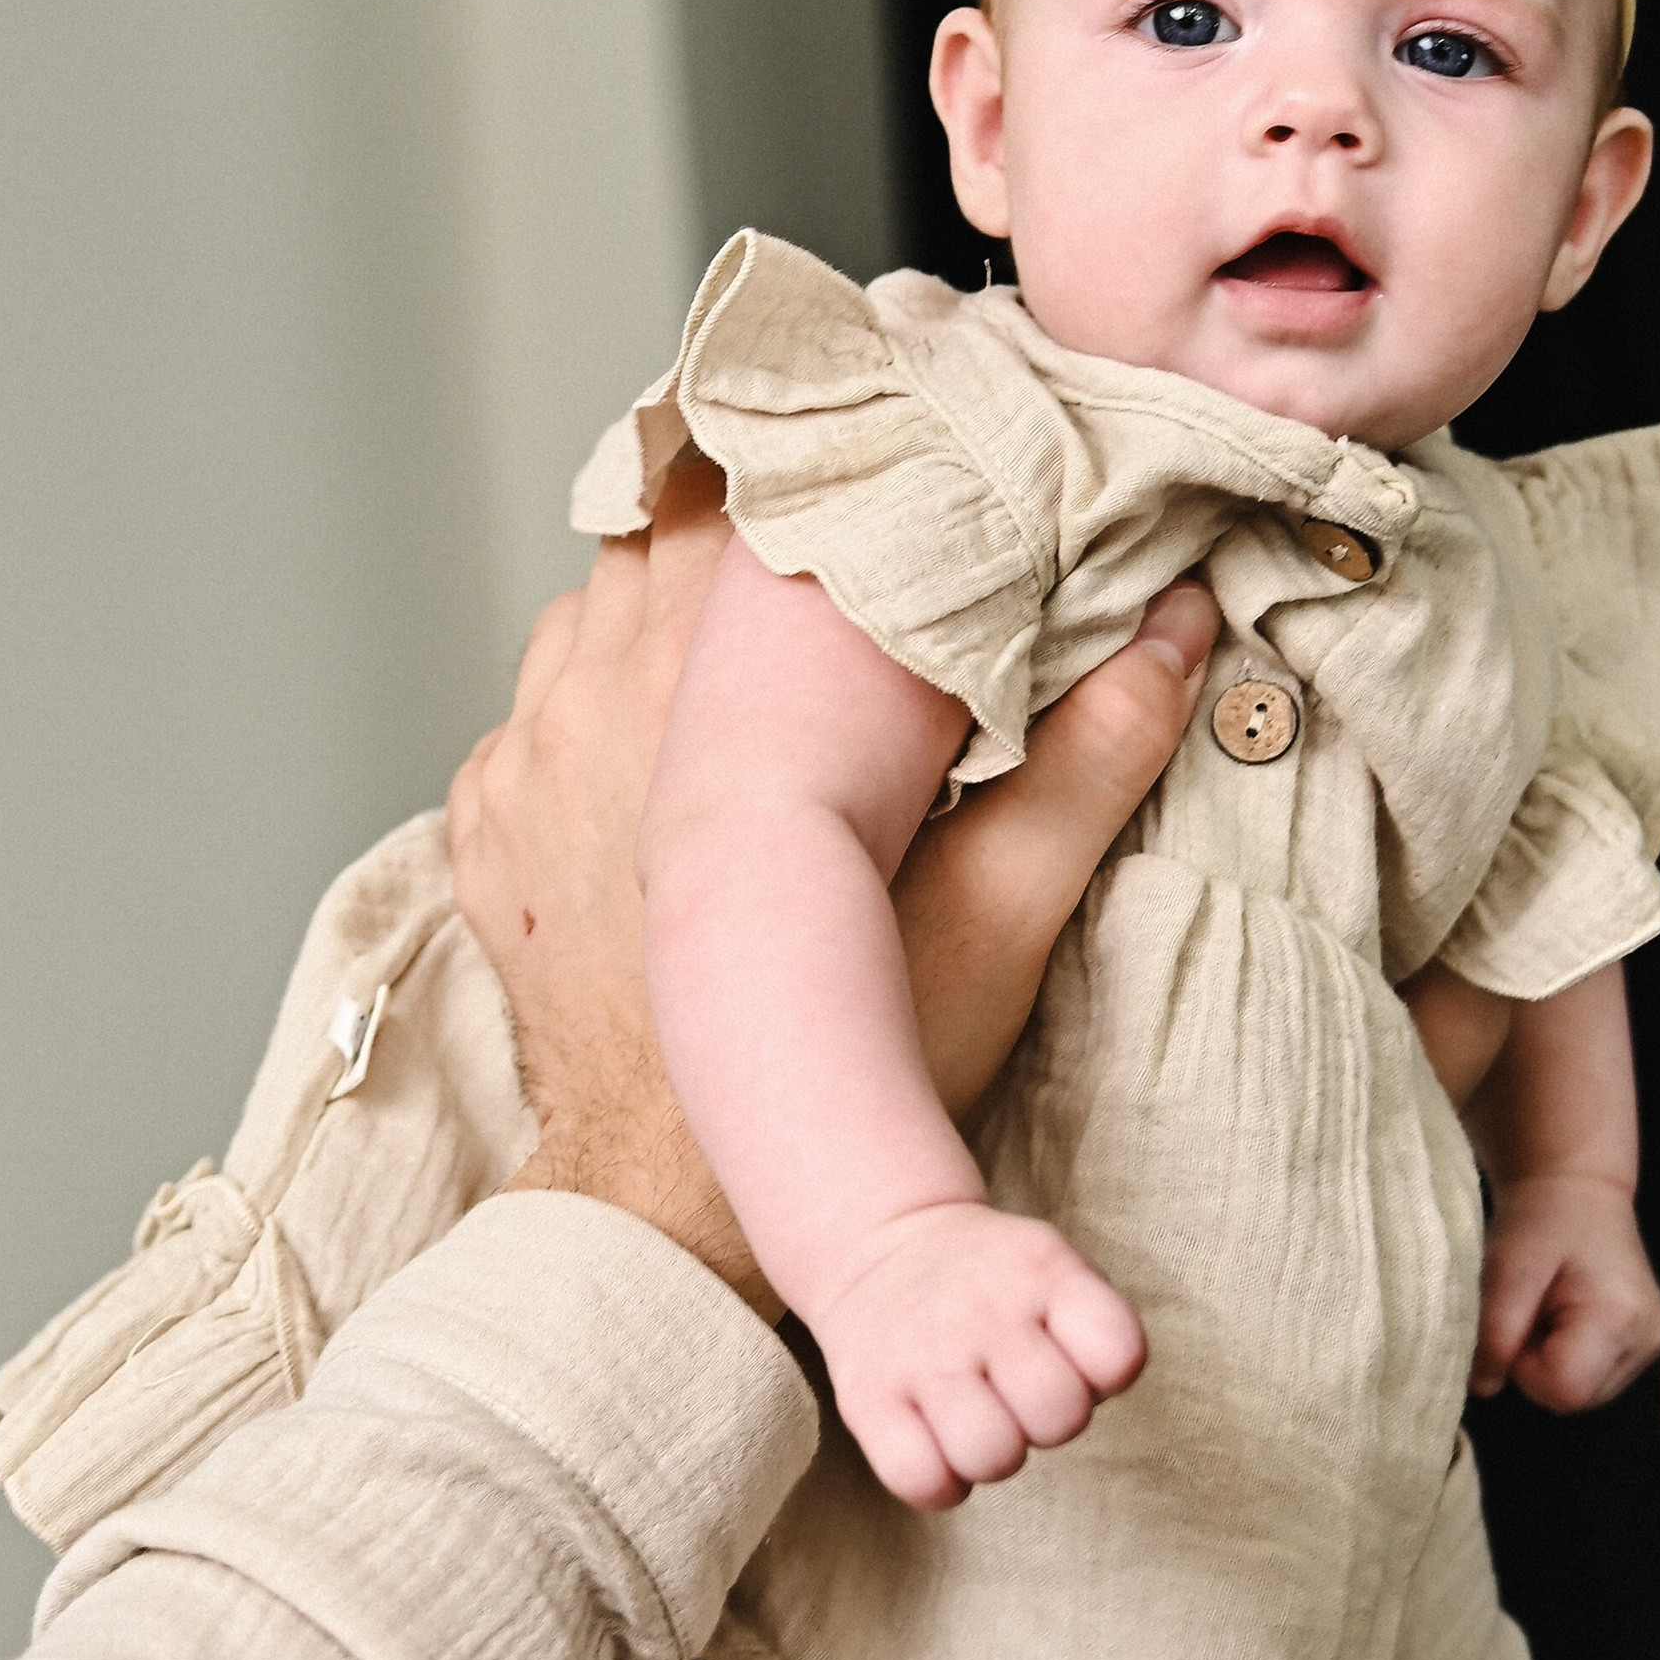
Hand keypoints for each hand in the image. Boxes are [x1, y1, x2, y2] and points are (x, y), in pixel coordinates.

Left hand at [448, 463, 1214, 1308]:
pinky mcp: (483, 824)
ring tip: (741, 649)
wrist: (669, 1199)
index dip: (801, 461)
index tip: (861, 461)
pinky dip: (595, 705)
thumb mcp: (998, 915)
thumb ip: (1091, 762)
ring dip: (659, 613)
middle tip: (821, 552)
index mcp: (711, 687)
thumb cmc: (833, 1064)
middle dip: (734, 528)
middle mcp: (592, 694)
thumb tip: (1176, 629)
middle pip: (653, 530)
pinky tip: (661, 749)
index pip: (734, 491)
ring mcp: (520, 758)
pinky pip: (535, 707)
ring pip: (588, 610)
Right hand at [811, 1198, 1146, 1509]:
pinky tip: (938, 1446)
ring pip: (992, 1457)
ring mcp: (922, 1356)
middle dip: (1049, 1421)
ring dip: (994, 1455)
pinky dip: (940, 1483)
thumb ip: (1096, 1332)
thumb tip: (1089, 1397)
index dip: (1105, 1374)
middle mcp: (984, 1310)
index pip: (1118, 1354)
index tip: (1071, 1357)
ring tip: (977, 1419)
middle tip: (1018, 1395)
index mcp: (1045, 1271)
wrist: (879, 1248)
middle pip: (1059, 1417)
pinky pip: (923, 1482)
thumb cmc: (997, 1286)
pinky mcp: (866, 1399)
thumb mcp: (1057, 1270)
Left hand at [1472, 1173, 1659, 1410]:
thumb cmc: (1542, 1219)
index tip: (1521, 1321)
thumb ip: (1495, 1333)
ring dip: (1549, 1360)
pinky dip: (1565, 1355)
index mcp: (1621, 1318)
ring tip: (1548, 1307)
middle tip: (1532, 1309)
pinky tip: (1564, 1314)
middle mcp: (1646, 1339)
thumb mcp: (1506, 1269)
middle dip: (1536, 1364)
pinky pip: (1590, 1377)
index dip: (1527, 1368)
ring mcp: (1649, 1344)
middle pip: (1573, 1397)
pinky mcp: (1641, 1344)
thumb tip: (1483, 1388)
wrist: (1578, 1188)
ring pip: (1580, 1392)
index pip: (1564, 1391)